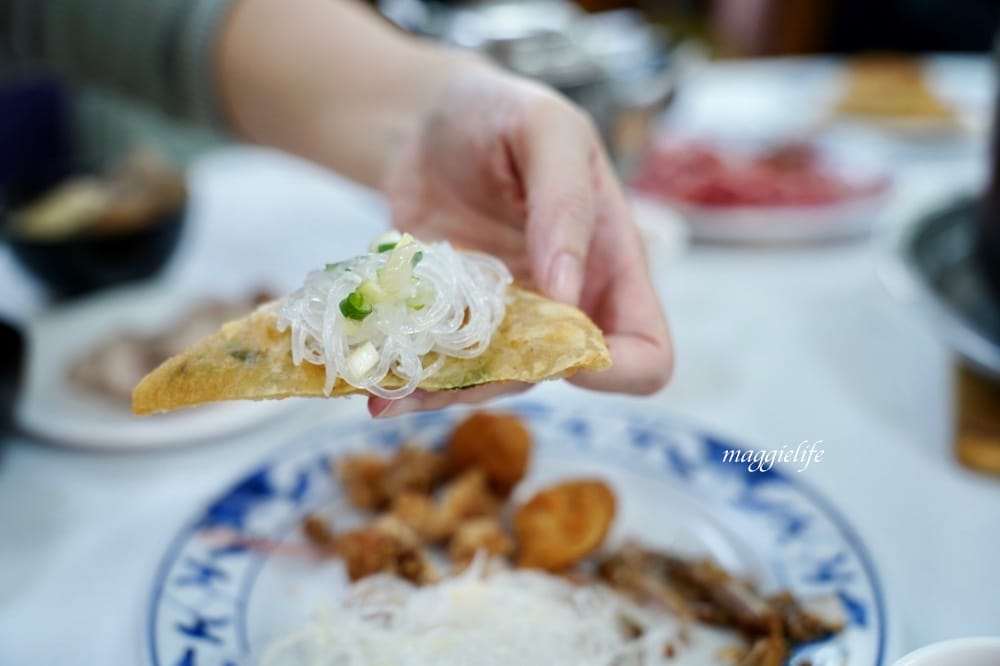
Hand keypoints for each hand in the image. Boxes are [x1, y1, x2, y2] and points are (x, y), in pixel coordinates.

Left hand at [368, 63, 672, 417]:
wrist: (428, 119)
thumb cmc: (502, 112)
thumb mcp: (547, 131)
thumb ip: (565, 202)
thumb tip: (565, 292)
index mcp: (609, 266)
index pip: (646, 353)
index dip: (617, 371)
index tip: (563, 353)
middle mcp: (565, 306)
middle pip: (552, 379)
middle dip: (497, 385)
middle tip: (436, 375)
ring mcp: (506, 319)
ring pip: (489, 384)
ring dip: (441, 394)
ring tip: (382, 393)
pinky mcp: (453, 320)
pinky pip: (441, 367)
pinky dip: (409, 381)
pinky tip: (372, 384)